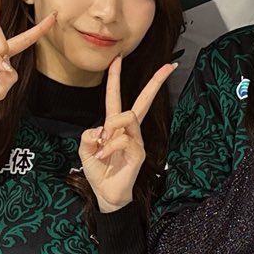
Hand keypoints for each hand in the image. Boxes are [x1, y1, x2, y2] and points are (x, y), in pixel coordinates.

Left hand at [78, 58, 176, 212]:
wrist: (106, 194)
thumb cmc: (98, 171)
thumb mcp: (85, 150)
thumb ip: (88, 135)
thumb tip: (101, 129)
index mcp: (115, 126)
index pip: (116, 97)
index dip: (114, 78)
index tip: (117, 59)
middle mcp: (129, 130)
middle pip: (144, 100)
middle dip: (155, 82)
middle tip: (167, 66)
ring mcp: (137, 140)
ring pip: (128, 116)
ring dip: (111, 126)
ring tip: (101, 144)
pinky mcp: (140, 153)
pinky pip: (123, 139)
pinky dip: (109, 147)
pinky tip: (103, 157)